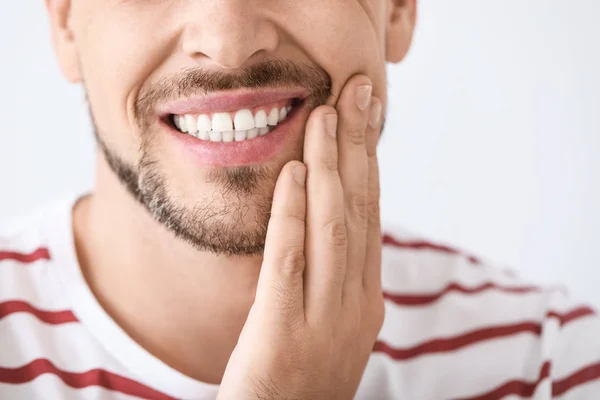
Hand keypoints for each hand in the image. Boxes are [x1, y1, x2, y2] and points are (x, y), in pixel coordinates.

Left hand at [217, 75, 384, 399]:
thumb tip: (329, 219)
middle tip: (357, 91)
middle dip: (359, 147)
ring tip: (323, 118)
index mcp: (366, 297)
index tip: (366, 115)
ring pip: (333, 227)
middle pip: (360, 209)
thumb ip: (335, 275)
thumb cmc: (302, 376)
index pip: (371, 215)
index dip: (369, 161)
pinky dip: (292, 213)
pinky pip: (290, 262)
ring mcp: (324, 318)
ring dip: (329, 167)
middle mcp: (356, 302)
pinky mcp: (284, 331)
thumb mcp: (331, 322)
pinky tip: (293, 174)